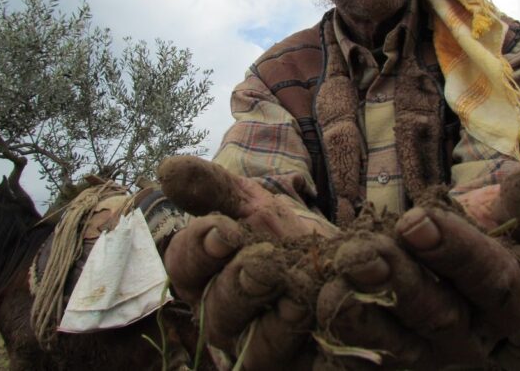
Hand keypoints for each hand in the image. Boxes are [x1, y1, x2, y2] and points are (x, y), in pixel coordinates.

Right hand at [160, 156, 334, 368]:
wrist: (352, 270)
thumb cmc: (289, 239)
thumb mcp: (255, 206)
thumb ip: (215, 187)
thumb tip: (167, 168)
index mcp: (205, 278)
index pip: (184, 265)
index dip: (202, 249)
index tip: (226, 231)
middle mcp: (224, 320)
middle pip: (217, 310)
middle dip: (240, 283)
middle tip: (264, 261)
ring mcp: (258, 350)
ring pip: (256, 347)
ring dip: (275, 319)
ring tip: (297, 290)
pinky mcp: (294, 367)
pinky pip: (294, 362)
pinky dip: (306, 336)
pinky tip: (318, 311)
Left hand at [315, 162, 519, 368]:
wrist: (434, 299)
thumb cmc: (468, 257)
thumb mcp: (498, 228)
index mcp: (502, 303)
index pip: (490, 279)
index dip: (456, 250)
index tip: (416, 221)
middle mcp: (464, 339)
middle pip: (437, 313)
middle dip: (399, 280)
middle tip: (361, 252)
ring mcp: (422, 360)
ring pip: (395, 344)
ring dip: (363, 310)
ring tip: (338, 274)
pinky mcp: (381, 370)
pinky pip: (358, 361)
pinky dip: (338, 332)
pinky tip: (322, 297)